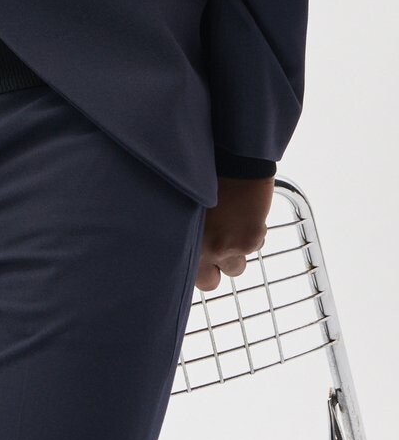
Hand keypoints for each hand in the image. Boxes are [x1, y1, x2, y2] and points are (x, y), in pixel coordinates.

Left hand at [195, 175, 274, 291]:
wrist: (233, 157)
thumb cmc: (203, 173)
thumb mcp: (184, 202)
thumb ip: (184, 228)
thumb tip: (184, 243)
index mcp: (184, 239)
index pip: (185, 274)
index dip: (191, 268)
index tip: (194, 260)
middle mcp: (205, 248)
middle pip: (209, 282)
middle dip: (212, 269)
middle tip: (214, 248)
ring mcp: (230, 246)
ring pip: (236, 266)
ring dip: (235, 251)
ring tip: (231, 225)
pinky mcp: (251, 239)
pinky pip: (255, 246)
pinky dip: (252, 234)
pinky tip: (245, 212)